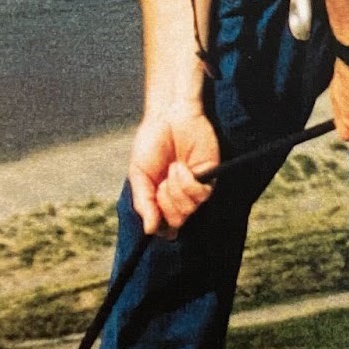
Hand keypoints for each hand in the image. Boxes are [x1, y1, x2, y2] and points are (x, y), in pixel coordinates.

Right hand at [127, 110, 219, 236]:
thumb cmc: (152, 143)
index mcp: (162, 198)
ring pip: (188, 211)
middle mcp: (180, 197)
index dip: (161, 228)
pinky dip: (187, 182)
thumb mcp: (138, 174)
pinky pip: (200, 194)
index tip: (155, 217)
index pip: (165, 228)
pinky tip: (182, 167)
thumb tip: (150, 231)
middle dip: (165, 204)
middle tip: (160, 183)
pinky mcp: (210, 177)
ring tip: (172, 169)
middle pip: (177, 223)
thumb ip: (143, 202)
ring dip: (174, 190)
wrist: (168, 117)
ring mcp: (196, 188)